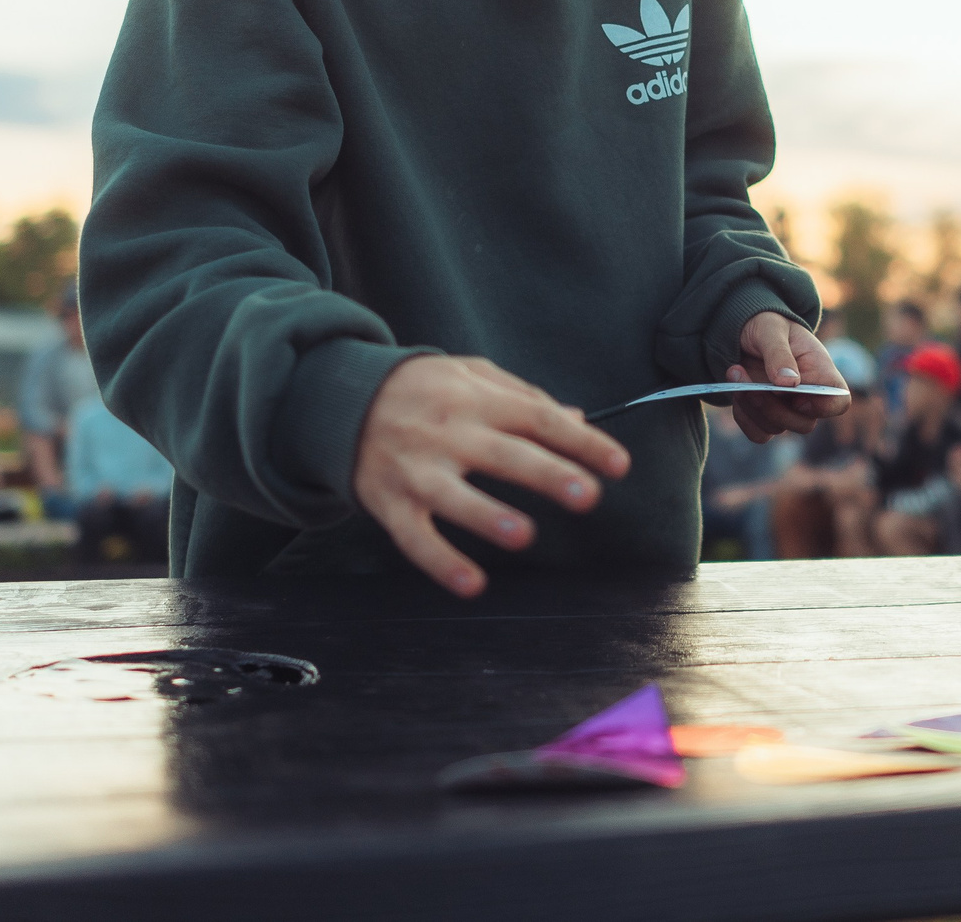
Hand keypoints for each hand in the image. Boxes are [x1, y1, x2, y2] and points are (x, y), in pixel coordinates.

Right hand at [353, 354, 631, 598]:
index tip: (618, 464)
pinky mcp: (390, 503)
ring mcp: (417, 470)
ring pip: (454, 496)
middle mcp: (449, 433)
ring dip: (487, 516)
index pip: (538, 418)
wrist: (342, 397)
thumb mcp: (471, 375)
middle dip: (548, 475)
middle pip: (504, 454)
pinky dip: (441, 562)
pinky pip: (415, 537)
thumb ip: (524, 397)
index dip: (580, 441)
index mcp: (476, 399)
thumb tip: (578, 420)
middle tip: (588, 496)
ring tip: (523, 535)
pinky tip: (472, 585)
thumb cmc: (423, 388)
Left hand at [723, 313, 848, 442]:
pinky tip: (735, 390)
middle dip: (773, 408)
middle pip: (804, 424)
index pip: (839, 402)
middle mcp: (808, 396)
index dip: (824, 407)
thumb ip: (779, 353)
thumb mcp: (771, 329)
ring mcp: (787, 409)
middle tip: (747, 384)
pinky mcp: (765, 417)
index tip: (797, 395)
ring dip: (752, 406)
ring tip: (734, 372)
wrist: (744, 332)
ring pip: (777, 428)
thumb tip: (789, 383)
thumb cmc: (767, 326)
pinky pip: (758, 433)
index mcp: (820, 371)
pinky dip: (743, 416)